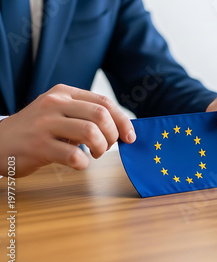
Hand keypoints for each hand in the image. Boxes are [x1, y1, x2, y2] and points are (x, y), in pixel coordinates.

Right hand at [0, 84, 134, 176]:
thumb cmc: (36, 131)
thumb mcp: (59, 113)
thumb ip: (85, 115)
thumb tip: (121, 129)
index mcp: (64, 94)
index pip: (104, 102)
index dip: (123, 121)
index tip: (130, 136)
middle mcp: (54, 104)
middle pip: (101, 115)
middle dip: (113, 135)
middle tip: (107, 147)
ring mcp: (45, 124)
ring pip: (90, 131)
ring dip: (101, 147)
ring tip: (95, 154)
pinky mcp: (38, 146)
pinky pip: (73, 155)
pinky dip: (83, 162)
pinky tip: (79, 163)